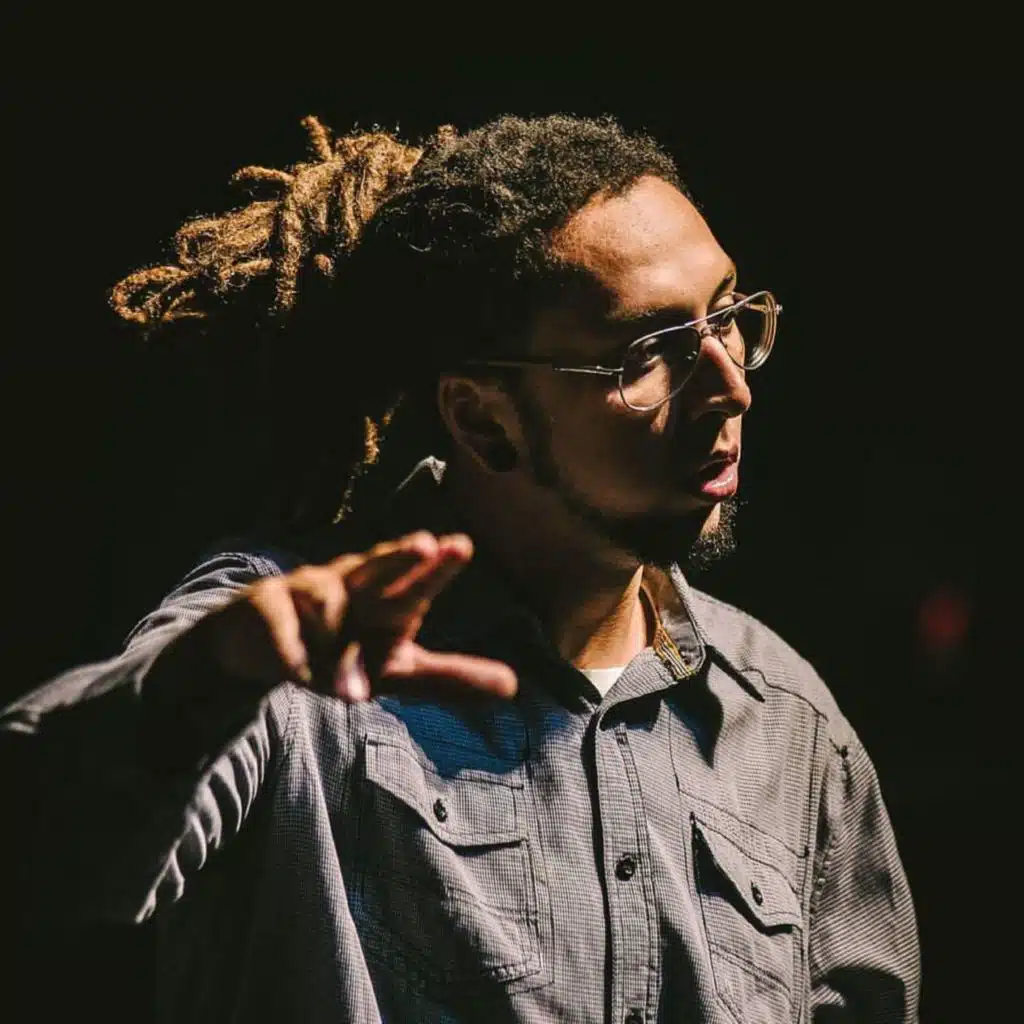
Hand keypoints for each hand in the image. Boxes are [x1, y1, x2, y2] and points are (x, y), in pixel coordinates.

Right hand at [201, 531, 515, 701]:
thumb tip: (514, 687)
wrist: (261, 651)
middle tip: (425, 546)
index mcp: (387, 597)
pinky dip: (292, 652)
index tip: (462, 546)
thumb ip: (448, 677)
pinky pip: (283, 627)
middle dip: (400, 556)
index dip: (437, 566)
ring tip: (335, 685)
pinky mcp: (266, 603)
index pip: (417, 580)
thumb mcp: (396, 670)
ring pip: (327, 603)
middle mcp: (352, 583)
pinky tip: (299, 673)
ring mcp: (307, 588)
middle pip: (378, 565)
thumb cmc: (343, 652)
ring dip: (334, 642)